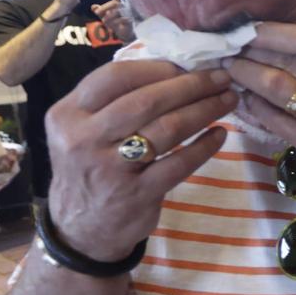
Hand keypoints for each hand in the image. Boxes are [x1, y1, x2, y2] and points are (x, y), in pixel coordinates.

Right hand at [45, 61, 236, 258]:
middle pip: (146, 101)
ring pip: (167, 129)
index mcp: (68, 114)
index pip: (114, 77)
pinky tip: (220, 134)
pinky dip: (204, 146)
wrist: (80, 230)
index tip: (187, 64)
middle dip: (190, 85)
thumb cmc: (91, 167)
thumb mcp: (82, 130)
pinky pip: (179, 164)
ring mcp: (110, 169)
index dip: (156, 68)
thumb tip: (171, 68)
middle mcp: (84, 139)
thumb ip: (112, 101)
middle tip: (221, 77)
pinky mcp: (136, 195)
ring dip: (204, 110)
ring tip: (227, 100)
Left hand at [94, 0, 133, 43]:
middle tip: (96, 13)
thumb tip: (93, 7)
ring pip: (117, 12)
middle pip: (114, 4)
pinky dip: (115, 23)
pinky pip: (121, 20)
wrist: (123, 33)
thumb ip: (99, 11)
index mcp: (117, 4)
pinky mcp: (130, 20)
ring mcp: (127, 13)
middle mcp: (123, 7)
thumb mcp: (104, 16)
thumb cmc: (114, 22)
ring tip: (104, 21)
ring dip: (108, 17)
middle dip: (104, 8)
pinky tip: (112, 27)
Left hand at [226, 22, 295, 207]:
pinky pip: (276, 122)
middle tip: (227, 46)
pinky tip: (241, 101)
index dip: (272, 32)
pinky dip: (254, 109)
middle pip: (287, 62)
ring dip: (246, 77)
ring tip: (228, 69)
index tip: (250, 28)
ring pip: (276, 89)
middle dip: (251, 52)